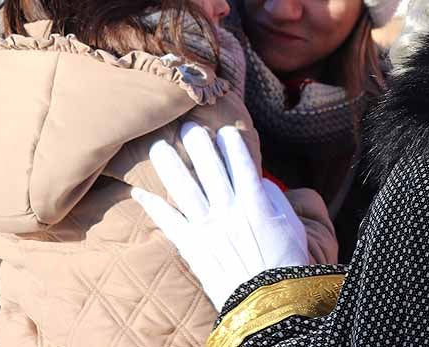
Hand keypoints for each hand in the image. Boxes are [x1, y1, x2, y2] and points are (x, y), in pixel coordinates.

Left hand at [132, 122, 308, 309]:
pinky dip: (152, 206)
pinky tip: (138, 191)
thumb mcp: (290, 225)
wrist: (266, 303)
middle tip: (188, 126)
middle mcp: (229, 210)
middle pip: (209, 169)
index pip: (241, 164)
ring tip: (158, 145)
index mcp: (255, 203)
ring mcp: (207, 228)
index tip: (225, 131)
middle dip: (199, 144)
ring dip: (169, 165)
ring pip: (183, 188)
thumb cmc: (285, 262)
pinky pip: (168, 222)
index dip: (232, 144)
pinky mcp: (191, 247)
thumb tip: (256, 182)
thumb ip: (273, 199)